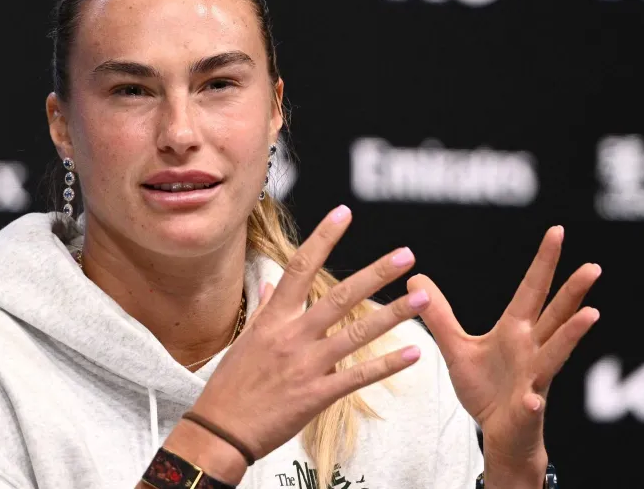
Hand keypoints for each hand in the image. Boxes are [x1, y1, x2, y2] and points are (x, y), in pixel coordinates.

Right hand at [184, 205, 430, 468]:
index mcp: (273, 319)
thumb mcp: (244, 340)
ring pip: (357, 333)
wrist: (221, 430)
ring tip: (423, 297)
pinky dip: (387, 365)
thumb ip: (265, 310)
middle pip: (340, 296)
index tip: (343, 213)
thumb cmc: (230, 385)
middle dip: (376, 273)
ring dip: (393, 314)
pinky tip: (413, 354)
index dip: (323, 238)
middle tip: (406, 255)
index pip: (300, 267)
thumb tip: (270, 285)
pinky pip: (358, 376)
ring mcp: (306, 365)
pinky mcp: (317, 394)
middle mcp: (292, 335)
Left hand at [408, 226, 600, 460]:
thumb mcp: (456, 347)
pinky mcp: (526, 410)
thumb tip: (416, 278)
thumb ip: (439, 315)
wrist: (499, 435)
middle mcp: (532, 350)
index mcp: (516, 331)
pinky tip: (535, 398)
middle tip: (592, 266)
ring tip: (590, 315)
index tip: (557, 231)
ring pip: (555, 355)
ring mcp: (533, 379)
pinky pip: (531, 405)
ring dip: (572, 335)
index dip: (544, 262)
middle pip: (555, 315)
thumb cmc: (486, 389)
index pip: (532, 290)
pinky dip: (533, 402)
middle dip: (573, 291)